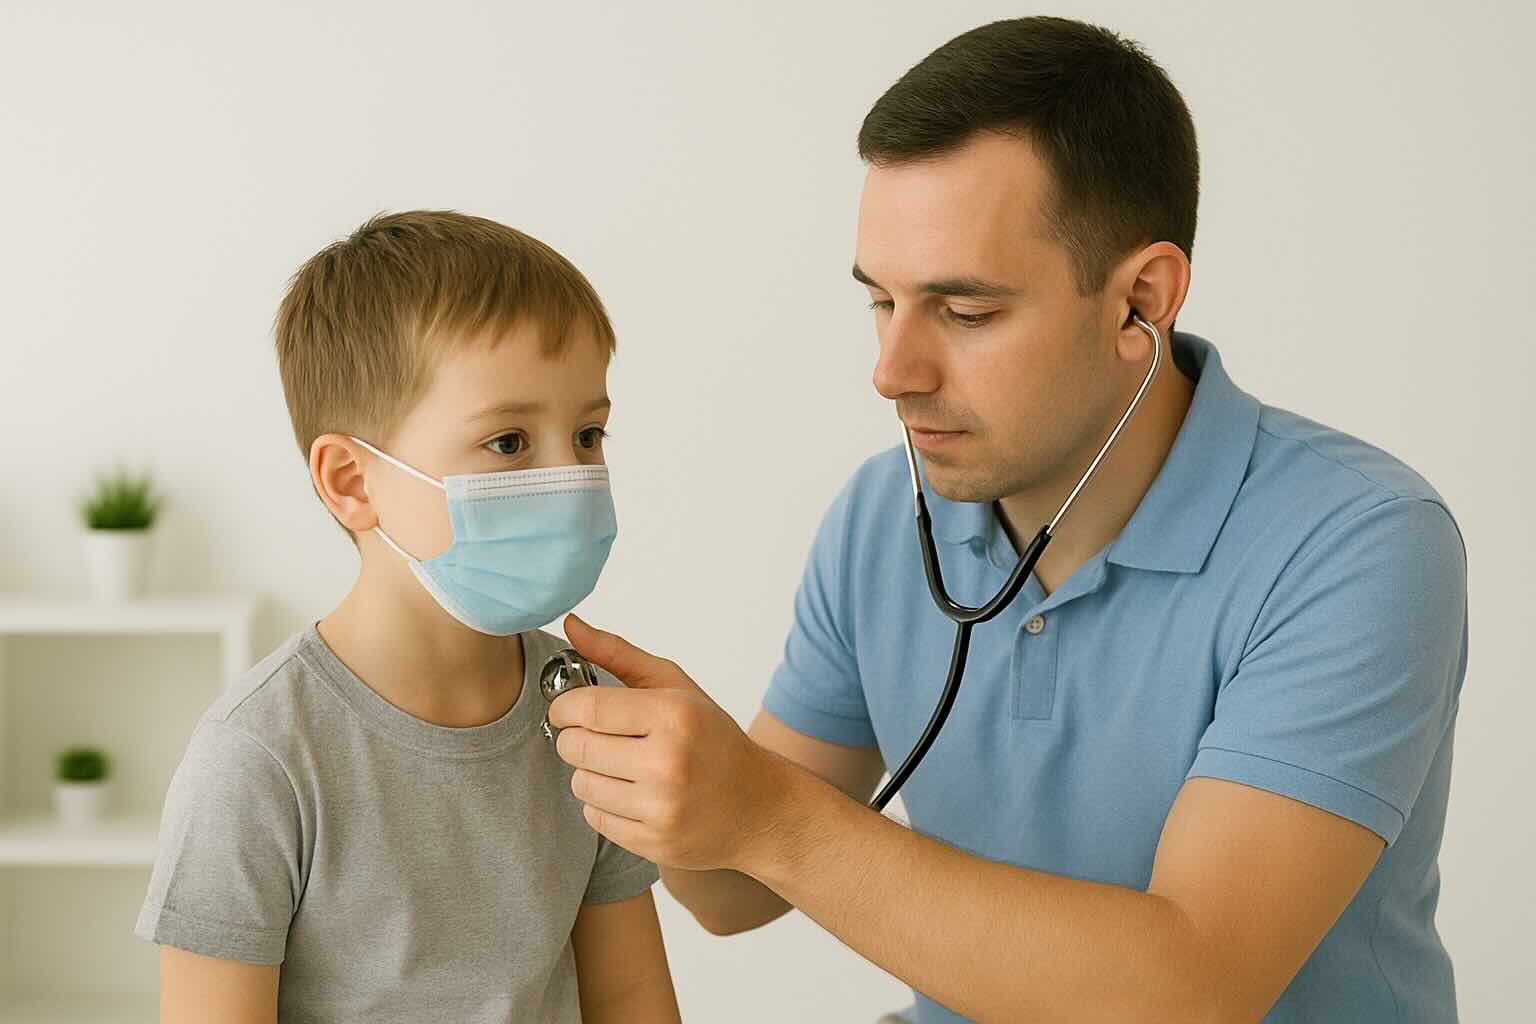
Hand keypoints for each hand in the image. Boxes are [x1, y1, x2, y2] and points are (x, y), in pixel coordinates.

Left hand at [547, 614, 790, 872]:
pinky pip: (595, 818)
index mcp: (674, 715)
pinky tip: (631, 794)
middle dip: (576, 739)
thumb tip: (570, 626)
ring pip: (580, 784)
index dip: (564, 708)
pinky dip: (603, 804)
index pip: (587, 708)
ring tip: (621, 766)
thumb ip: (618, 655)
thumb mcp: (675, 687)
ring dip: (590, 773)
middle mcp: (668, 762)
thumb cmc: (714, 740)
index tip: (568, 709)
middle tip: (598, 737)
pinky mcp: (654, 842)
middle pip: (577, 747)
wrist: (758, 806)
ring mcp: (661, 807)